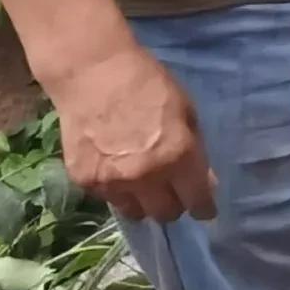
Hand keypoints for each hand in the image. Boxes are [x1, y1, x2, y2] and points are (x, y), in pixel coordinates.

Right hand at [47, 38, 213, 223]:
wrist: (94, 76)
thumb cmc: (148, 85)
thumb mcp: (187, 112)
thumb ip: (195, 150)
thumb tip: (203, 180)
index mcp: (178, 156)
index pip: (196, 200)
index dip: (203, 208)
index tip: (205, 210)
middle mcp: (146, 177)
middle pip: (165, 214)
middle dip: (174, 206)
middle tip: (173, 192)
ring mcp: (112, 182)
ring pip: (135, 212)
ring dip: (144, 203)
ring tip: (144, 184)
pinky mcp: (84, 182)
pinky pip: (108, 200)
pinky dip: (117, 191)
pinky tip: (117, 170)